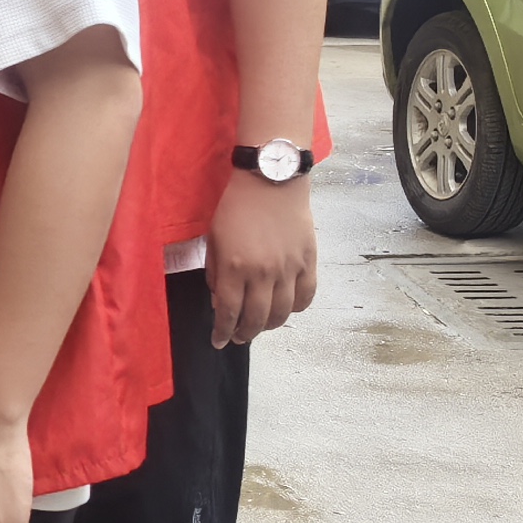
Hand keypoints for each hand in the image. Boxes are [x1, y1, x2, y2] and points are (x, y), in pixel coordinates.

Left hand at [206, 164, 320, 347]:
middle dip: (244, 334)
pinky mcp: (308, 262)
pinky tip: (287, 308)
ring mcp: (289, 269)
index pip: (229, 313)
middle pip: (255, 319)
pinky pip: (306, 297)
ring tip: (260, 325)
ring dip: (269, 326)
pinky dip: (296, 309)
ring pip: (282, 314)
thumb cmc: (237, 206)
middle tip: (238, 337)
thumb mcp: (214, 239)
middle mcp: (263, 273)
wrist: (272, 180)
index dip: (223, 332)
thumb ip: (216, 274)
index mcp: (235, 267)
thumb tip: (220, 302)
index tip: (219, 341)